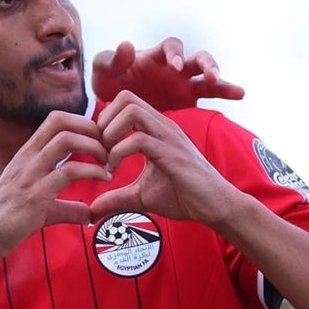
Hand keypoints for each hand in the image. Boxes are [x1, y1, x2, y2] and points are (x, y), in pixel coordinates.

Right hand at [0, 111, 110, 259]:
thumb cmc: (7, 221)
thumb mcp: (41, 209)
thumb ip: (66, 207)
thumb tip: (88, 214)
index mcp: (27, 155)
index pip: (56, 120)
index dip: (82, 123)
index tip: (99, 142)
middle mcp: (28, 158)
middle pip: (61, 121)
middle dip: (91, 128)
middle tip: (108, 147)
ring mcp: (30, 174)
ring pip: (66, 140)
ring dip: (94, 146)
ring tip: (107, 161)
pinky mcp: (35, 194)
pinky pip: (69, 172)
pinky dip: (93, 171)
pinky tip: (104, 179)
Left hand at [89, 91, 245, 225]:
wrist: (215, 206)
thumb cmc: (184, 197)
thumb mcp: (141, 196)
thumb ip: (116, 198)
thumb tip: (92, 211)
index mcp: (155, 129)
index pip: (124, 103)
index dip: (104, 122)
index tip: (98, 150)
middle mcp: (162, 125)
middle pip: (125, 97)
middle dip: (103, 121)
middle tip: (99, 150)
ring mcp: (168, 136)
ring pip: (131, 111)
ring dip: (109, 133)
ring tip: (106, 158)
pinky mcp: (171, 153)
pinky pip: (138, 139)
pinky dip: (118, 153)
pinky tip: (114, 171)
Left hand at [91, 38, 244, 110]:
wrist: (115, 110)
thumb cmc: (108, 85)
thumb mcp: (103, 73)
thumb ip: (111, 60)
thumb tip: (127, 45)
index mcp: (156, 57)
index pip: (171, 46)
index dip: (176, 54)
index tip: (176, 67)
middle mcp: (174, 68)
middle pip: (198, 58)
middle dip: (207, 65)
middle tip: (211, 77)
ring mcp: (184, 85)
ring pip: (209, 79)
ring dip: (223, 83)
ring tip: (237, 92)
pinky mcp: (188, 102)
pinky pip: (209, 98)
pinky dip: (225, 95)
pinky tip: (240, 94)